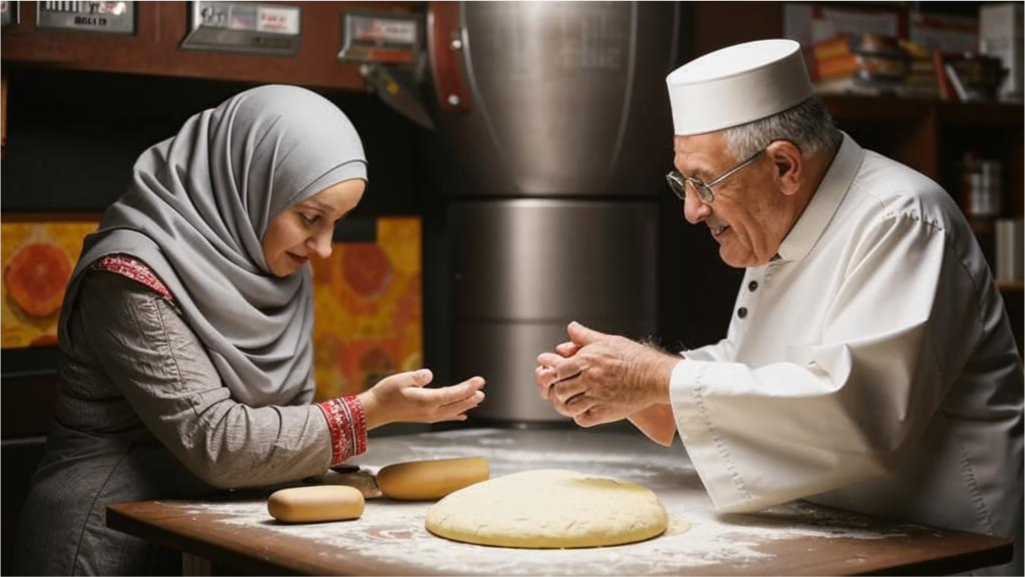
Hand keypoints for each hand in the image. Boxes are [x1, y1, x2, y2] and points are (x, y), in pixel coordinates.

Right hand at [358, 369, 484, 428]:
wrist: (375, 410)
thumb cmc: (386, 393)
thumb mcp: (400, 380)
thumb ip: (416, 378)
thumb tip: (429, 375)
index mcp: (426, 401)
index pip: (452, 394)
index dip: (467, 388)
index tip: (479, 381)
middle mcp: (430, 411)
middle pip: (456, 404)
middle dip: (470, 397)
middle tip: (482, 390)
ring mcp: (428, 416)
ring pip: (452, 411)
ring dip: (466, 405)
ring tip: (478, 399)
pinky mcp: (424, 417)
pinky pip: (445, 416)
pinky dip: (456, 414)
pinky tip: (463, 415)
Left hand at [534, 322, 677, 427]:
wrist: (655, 376)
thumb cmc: (635, 357)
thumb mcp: (608, 341)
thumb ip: (585, 336)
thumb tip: (571, 328)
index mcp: (587, 360)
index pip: (558, 370)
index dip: (553, 374)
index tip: (555, 375)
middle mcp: (589, 379)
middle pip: (559, 389)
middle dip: (556, 391)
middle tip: (560, 390)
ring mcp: (596, 397)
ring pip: (568, 406)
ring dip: (565, 405)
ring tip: (569, 402)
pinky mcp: (605, 412)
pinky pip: (583, 419)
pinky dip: (579, 416)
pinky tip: (582, 411)